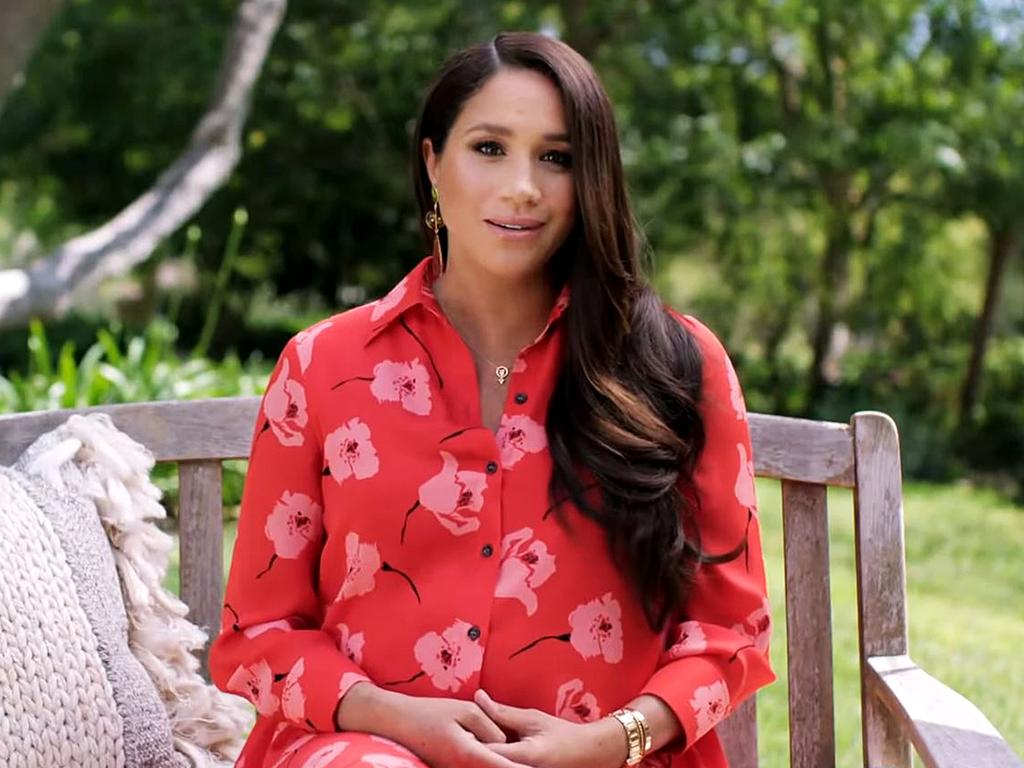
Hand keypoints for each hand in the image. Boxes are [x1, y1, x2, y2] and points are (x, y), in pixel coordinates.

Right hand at [337, 683, 531, 767]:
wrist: (398, 723)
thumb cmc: (431, 712)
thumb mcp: (466, 710)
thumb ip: (491, 726)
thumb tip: (505, 741)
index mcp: (471, 754)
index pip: (505, 767)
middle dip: (515, 767)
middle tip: (539, 765)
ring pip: (487, 767)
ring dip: (503, 762)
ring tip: (522, 760)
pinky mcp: (453, 767)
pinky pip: (477, 766)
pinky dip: (490, 761)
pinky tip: (499, 753)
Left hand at [474, 689, 627, 767]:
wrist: (589, 754)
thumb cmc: (561, 734)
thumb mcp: (533, 718)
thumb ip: (503, 712)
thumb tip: (478, 697)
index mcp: (527, 756)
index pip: (489, 750)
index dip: (472, 740)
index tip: (462, 729)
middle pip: (489, 762)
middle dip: (476, 750)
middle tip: (466, 736)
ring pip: (495, 767)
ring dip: (486, 756)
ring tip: (478, 742)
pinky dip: (498, 760)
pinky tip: (494, 751)